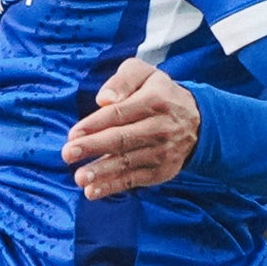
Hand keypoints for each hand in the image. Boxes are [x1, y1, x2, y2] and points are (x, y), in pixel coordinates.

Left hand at [62, 58, 200, 199]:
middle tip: (68, 154)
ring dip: (102, 172)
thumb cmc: (159, 94)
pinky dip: (113, 187)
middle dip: (93, 147)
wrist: (197, 123)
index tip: (73, 134)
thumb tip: (104, 100)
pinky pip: (134, 180)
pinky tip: (93, 191)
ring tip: (80, 178)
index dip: (94, 124)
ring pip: (127, 162)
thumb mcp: (144, 74)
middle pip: (122, 139)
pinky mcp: (161, 171)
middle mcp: (160, 128)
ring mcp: (162, 152)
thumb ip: (122, 80)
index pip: (119, 114)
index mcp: (154, 101)